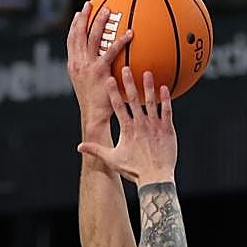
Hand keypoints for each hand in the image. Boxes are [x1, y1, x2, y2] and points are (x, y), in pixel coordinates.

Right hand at [66, 2, 132, 129]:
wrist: (94, 116)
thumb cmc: (96, 105)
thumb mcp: (90, 86)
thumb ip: (95, 73)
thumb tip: (107, 66)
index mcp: (73, 66)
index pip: (71, 42)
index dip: (74, 26)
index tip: (78, 14)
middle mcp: (77, 63)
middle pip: (78, 35)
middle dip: (83, 17)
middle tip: (90, 4)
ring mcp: (87, 66)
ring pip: (92, 38)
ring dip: (99, 22)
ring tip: (108, 11)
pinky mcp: (99, 71)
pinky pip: (111, 52)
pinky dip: (120, 42)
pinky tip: (130, 34)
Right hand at [78, 68, 175, 185]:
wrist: (155, 178)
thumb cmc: (134, 170)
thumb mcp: (113, 160)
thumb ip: (97, 150)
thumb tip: (79, 147)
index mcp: (127, 129)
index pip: (118, 107)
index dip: (113, 92)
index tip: (109, 78)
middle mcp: (140, 124)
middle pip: (133, 99)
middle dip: (129, 83)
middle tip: (126, 68)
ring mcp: (154, 126)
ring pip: (151, 102)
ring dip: (148, 86)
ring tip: (147, 72)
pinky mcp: (167, 130)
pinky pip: (167, 111)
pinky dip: (166, 99)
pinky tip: (164, 87)